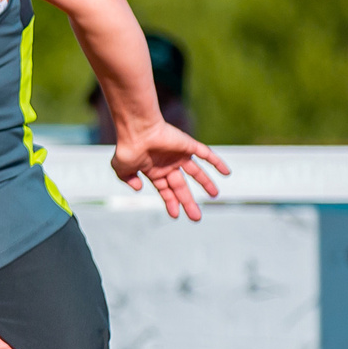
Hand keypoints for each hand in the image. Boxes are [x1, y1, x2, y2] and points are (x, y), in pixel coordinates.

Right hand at [109, 120, 227, 220]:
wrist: (137, 131)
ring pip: (196, 172)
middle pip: (181, 186)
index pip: (166, 190)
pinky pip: (206, 154)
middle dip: (188, 202)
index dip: (171, 202)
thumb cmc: (128, 148)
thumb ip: (128, 180)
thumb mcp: (122, 169)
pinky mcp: (188, 145)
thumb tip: (139, 189)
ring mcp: (179, 155)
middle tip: (196, 217)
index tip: (176, 215)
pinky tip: (226, 173)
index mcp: (154, 171)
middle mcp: (168, 164)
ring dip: (206, 183)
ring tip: (215, 195)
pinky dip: (217, 162)